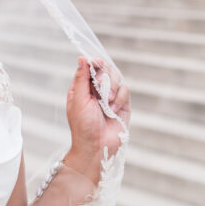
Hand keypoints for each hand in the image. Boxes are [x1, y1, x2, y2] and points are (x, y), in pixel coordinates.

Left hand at [64, 57, 130, 183]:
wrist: (97, 146)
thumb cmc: (83, 126)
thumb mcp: (79, 100)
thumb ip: (82, 78)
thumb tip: (82, 58)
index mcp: (82, 88)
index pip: (89, 67)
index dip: (94, 62)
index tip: (96, 62)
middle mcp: (96, 90)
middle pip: (105, 69)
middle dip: (104, 76)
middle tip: (100, 87)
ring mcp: (110, 96)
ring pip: (117, 78)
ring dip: (113, 88)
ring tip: (107, 103)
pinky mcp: (122, 104)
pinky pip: (126, 91)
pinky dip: (120, 99)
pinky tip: (112, 111)